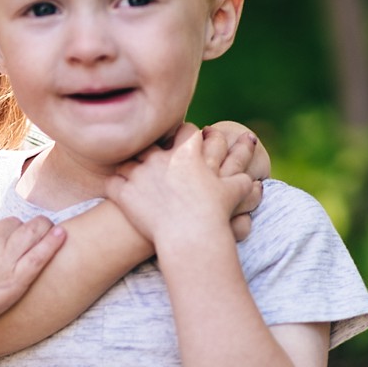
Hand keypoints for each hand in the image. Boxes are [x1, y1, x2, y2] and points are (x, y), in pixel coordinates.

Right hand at [0, 215, 64, 336]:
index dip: (1, 233)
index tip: (4, 241)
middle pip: (14, 224)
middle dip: (21, 229)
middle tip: (27, 235)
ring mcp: (6, 258)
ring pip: (32, 232)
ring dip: (42, 226)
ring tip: (50, 227)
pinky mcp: (19, 278)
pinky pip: (40, 255)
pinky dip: (53, 242)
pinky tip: (61, 234)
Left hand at [107, 123, 253, 249]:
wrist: (191, 235)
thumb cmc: (216, 213)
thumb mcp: (237, 191)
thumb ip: (244, 180)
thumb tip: (255, 181)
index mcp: (186, 152)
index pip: (183, 131)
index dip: (183, 136)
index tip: (182, 144)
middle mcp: (159, 158)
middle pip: (149, 144)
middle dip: (150, 150)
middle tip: (152, 160)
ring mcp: (138, 174)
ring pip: (126, 162)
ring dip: (129, 168)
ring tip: (132, 176)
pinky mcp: (124, 193)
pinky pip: (112, 183)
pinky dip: (114, 187)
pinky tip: (118, 191)